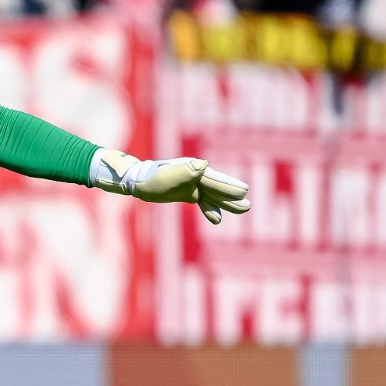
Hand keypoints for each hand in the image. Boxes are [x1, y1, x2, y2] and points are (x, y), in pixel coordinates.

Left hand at [91, 149, 250, 224]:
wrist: (137, 181)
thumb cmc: (150, 178)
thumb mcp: (167, 176)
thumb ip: (186, 171)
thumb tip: (203, 165)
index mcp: (193, 170)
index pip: (214, 180)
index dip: (228, 187)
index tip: (244, 191)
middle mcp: (196, 175)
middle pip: (218, 187)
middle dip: (232, 196)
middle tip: (248, 205)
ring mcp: (192, 184)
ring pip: (214, 195)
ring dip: (227, 203)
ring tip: (244, 209)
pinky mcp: (187, 193)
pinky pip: (203, 202)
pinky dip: (211, 209)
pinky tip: (217, 220)